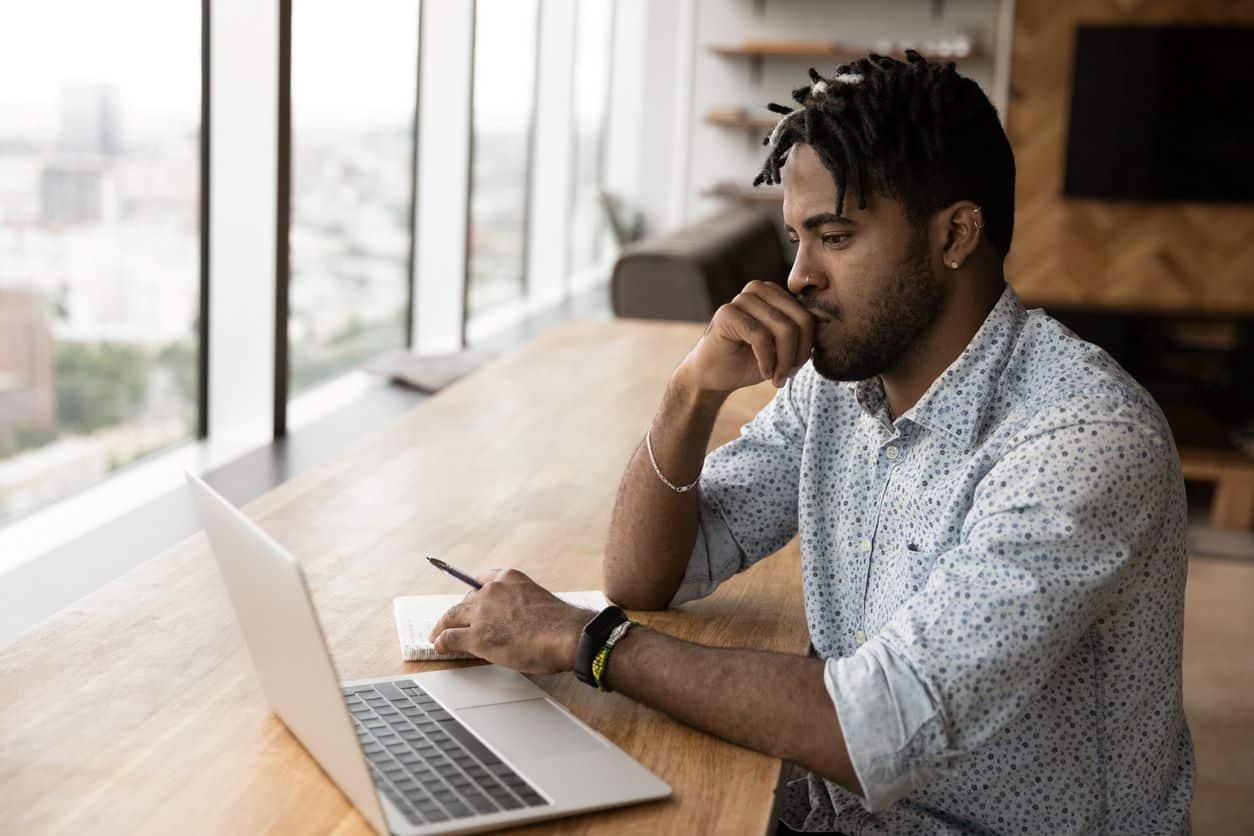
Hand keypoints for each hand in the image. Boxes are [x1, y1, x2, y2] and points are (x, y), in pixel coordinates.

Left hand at [427, 568, 595, 674]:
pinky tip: (438, 645)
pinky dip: (441, 641)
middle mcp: (492, 590)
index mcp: (509, 577)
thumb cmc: (560, 623)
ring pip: (452, 617)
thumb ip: (518, 603)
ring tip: (436, 634)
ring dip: (442, 627)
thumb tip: (511, 620)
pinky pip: (450, 637)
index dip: (471, 591)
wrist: (567, 635)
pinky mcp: (477, 636)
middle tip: (450, 622)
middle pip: (464, 600)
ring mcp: (483, 613)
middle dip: (457, 612)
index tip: (466, 596)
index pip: (480, 579)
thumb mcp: (536, 599)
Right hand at [674, 280, 816, 394]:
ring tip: (776, 377)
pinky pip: (761, 336)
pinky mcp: (727, 313)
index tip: (797, 367)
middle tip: (787, 375)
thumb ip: (802, 334)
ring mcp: (742, 299)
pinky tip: (763, 372)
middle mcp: (759, 290)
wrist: (714, 376)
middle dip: (798, 353)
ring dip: (783, 360)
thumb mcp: (784, 348)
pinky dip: (766, 360)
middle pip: (799, 320)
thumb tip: (830, 324)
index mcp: (774, 294)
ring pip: (782, 329)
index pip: (808, 315)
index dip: (808, 345)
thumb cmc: (750, 361)